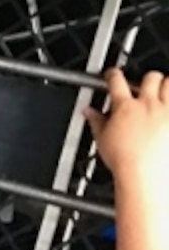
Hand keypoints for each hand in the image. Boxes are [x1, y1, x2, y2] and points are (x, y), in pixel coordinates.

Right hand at [85, 68, 168, 189]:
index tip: (113, 75)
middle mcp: (147, 105)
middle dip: (148, 78)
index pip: (116, 80)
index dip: (113, 74)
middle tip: (146, 85)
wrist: (145, 174)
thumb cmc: (125, 160)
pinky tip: (167, 110)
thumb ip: (95, 121)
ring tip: (164, 90)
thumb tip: (87, 111)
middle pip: (150, 77)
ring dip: (167, 85)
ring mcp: (166, 111)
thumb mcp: (102, 139)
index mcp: (124, 107)